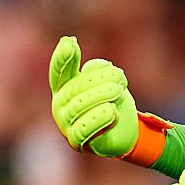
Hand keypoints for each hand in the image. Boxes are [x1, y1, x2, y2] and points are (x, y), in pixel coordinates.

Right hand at [49, 36, 138, 156]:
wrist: (125, 130)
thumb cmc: (112, 101)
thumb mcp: (107, 80)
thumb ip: (97, 70)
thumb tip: (94, 67)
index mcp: (64, 87)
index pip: (58, 71)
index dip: (62, 57)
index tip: (70, 42)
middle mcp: (60, 106)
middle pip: (73, 88)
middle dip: (97, 79)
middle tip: (119, 75)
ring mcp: (66, 125)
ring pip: (78, 107)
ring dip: (100, 95)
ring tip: (118, 90)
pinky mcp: (77, 142)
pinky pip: (84, 130)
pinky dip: (98, 119)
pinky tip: (112, 111)